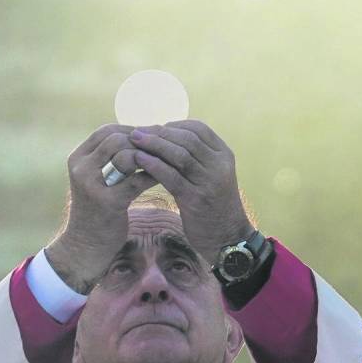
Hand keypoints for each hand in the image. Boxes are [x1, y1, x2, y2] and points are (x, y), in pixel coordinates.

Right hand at [46, 124, 157, 292]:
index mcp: (77, 158)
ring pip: (127, 156)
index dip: (131, 130)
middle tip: (164, 147)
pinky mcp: (108, 203)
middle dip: (143, 142)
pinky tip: (167, 177)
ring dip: (150, 156)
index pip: (106, 131)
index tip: (151, 135)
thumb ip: (109, 159)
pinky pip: (137, 180)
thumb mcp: (96, 179)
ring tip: (167, 159)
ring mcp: (92, 185)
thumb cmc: (96, 210)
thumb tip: (142, 134)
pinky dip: (153, 175)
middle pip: (116, 139)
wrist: (85, 246)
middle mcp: (81, 168)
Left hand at [128, 120, 254, 261]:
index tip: (154, 127)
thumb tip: (166, 137)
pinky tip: (138, 159)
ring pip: (179, 155)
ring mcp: (209, 182)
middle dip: (159, 132)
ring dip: (154, 144)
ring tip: (133, 140)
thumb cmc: (215, 205)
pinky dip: (153, 165)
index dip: (174, 125)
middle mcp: (219, 165)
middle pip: (187, 139)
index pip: (199, 129)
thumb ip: (197, 158)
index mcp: (224, 155)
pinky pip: (172, 176)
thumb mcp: (212, 175)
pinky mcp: (196, 199)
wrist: (228, 237)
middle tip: (136, 131)